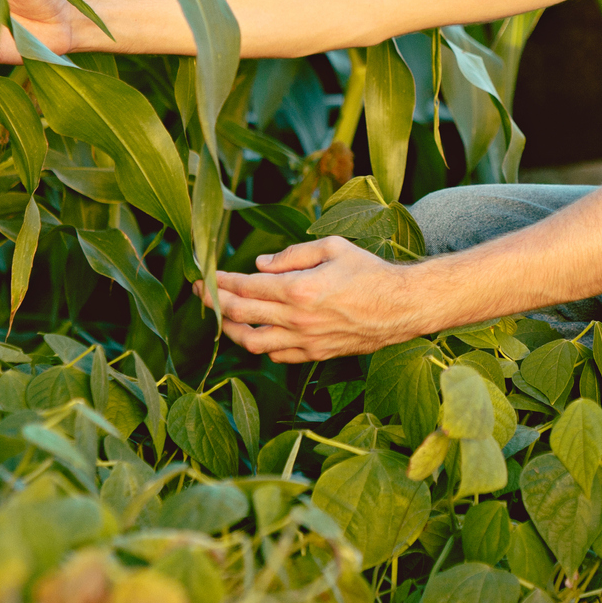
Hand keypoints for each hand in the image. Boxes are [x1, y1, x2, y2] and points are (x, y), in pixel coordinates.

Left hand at [204, 236, 434, 362]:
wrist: (401, 307)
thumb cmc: (370, 272)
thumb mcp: (333, 248)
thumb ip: (292, 255)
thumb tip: (260, 265)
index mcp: (298, 288)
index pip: (245, 286)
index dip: (220, 281)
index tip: (206, 275)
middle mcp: (296, 319)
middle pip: (239, 315)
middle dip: (214, 302)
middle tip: (200, 292)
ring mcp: (305, 341)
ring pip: (251, 342)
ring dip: (230, 330)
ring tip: (222, 317)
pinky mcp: (315, 354)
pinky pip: (277, 355)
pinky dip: (261, 345)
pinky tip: (258, 332)